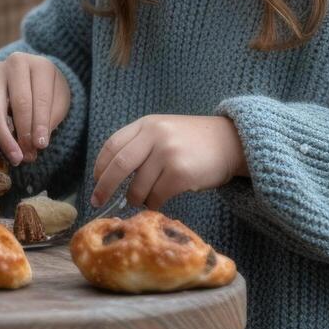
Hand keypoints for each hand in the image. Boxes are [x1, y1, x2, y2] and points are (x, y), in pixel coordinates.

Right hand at [0, 52, 71, 165]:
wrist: (26, 81)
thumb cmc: (46, 94)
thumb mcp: (57, 103)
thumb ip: (49, 121)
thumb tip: (33, 146)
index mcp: (40, 65)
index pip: (41, 97)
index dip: (41, 124)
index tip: (41, 146)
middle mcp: (15, 64)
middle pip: (19, 102)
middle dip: (24, 133)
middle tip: (28, 156)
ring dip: (5, 138)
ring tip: (16, 157)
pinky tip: (6, 144)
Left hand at [91, 114, 247, 209]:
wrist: (232, 142)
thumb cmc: (195, 143)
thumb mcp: (164, 132)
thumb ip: (140, 145)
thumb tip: (111, 176)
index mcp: (146, 124)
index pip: (112, 145)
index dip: (100, 166)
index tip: (95, 181)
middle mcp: (155, 135)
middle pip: (118, 165)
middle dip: (104, 187)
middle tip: (98, 202)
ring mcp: (168, 153)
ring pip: (138, 186)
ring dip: (135, 199)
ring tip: (140, 202)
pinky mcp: (181, 173)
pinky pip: (156, 196)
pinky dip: (153, 204)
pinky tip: (157, 203)